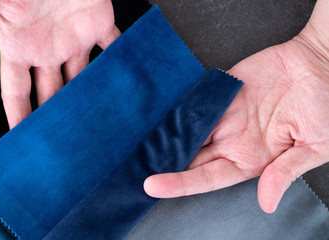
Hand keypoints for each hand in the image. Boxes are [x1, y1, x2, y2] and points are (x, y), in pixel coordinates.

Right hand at [0, 0, 119, 128]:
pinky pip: (115, 48)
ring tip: (97, 122)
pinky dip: (121, 62)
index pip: (17, 92)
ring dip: (89, 97)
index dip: (19, 116)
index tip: (23, 139)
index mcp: (20, 48)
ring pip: (83, 77)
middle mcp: (48, 49)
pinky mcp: (98, 23)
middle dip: (56, 115)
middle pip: (52, 92)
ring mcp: (74, 38)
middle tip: (64, 140)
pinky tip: (125, 83)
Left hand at [144, 1, 328, 212]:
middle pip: (191, 155)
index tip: (153, 186)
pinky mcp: (224, 91)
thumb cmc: (324, 107)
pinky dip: (179, 107)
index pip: (207, 176)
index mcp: (251, 158)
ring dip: (166, 136)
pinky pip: (197, 101)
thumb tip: (267, 201)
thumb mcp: (313, 146)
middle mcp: (233, 139)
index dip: (180, 182)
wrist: (322, 62)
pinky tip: (159, 114)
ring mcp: (226, 114)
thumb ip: (284, 172)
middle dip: (164, 162)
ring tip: (138, 144)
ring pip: (189, 129)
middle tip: (135, 166)